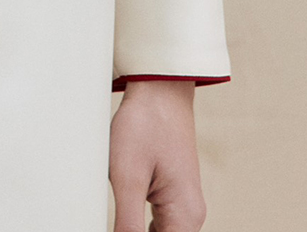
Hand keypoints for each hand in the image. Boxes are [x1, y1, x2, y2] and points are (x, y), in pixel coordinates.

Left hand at [108, 79, 206, 231]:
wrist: (159, 88)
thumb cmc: (146, 123)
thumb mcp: (127, 177)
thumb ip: (126, 223)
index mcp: (184, 217)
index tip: (118, 224)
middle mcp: (190, 215)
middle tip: (116, 217)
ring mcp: (183, 204)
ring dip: (136, 229)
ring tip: (118, 215)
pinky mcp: (173, 194)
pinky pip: (159, 224)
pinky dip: (140, 224)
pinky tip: (123, 214)